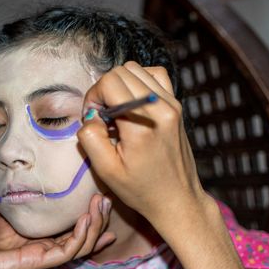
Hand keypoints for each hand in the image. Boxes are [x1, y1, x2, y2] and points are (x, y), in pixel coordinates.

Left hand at [0, 193, 114, 268]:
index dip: (91, 213)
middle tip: (107, 197)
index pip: (74, 225)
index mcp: (42, 233)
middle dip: (100, 217)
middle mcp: (47, 244)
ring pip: (81, 244)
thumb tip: (21, 155)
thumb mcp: (3, 200)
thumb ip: (16, 184)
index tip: (104, 198)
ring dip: (95, 225)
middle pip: (84, 235)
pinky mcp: (39, 261)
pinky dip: (81, 236)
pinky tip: (86, 219)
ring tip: (101, 204)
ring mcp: (44, 253)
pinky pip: (68, 251)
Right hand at [78, 61, 210, 228]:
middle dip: (104, 90)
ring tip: (117, 111)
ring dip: (119, 85)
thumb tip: (91, 115)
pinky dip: (138, 81)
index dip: (94, 97)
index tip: (94, 120)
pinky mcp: (177, 105)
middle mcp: (161, 108)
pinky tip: (132, 103)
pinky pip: (154, 75)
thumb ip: (91, 138)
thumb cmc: (140, 189)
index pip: (110, 82)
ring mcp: (172, 104)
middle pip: (121, 71)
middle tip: (103, 117)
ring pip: (136, 69)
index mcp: (142, 124)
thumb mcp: (106, 171)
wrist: (177, 199)